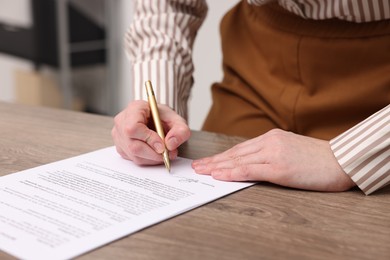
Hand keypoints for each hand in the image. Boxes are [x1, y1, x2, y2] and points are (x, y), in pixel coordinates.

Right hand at [112, 100, 190, 164]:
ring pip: (133, 154)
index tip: (162, 146)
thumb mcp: (177, 120)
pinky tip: (155, 154)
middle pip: (132, 144)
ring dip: (151, 158)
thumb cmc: (164, 118)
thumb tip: (171, 144)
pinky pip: (132, 158)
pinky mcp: (120, 146)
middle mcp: (122, 121)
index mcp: (134, 108)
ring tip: (164, 154)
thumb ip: (180, 131)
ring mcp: (118, 134)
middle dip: (153, 153)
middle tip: (167, 154)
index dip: (148, 139)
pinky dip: (147, 160)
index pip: (133, 127)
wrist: (157, 120)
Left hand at [192, 129, 354, 191]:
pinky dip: (232, 172)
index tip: (209, 161)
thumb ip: (272, 153)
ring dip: (217, 167)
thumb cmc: (318, 158)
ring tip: (201, 171)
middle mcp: (269, 142)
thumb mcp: (291, 149)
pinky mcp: (279, 168)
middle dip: (214, 161)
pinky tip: (219, 175)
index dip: (222, 156)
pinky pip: (250, 170)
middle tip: (197, 166)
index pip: (240, 148)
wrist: (341, 161)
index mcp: (272, 137)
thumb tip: (253, 163)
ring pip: (238, 160)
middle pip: (235, 153)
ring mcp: (274, 154)